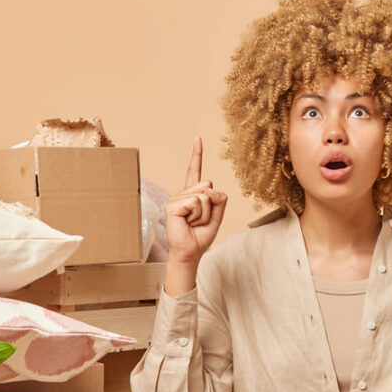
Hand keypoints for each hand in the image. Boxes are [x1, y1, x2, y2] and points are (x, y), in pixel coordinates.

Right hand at [165, 137, 226, 265]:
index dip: (196, 155)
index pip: (195, 171)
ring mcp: (176, 198)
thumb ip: (220, 201)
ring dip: (204, 213)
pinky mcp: (172, 205)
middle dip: (211, 206)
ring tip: (193, 222)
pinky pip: (196, 202)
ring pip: (203, 195)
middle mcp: (183, 193)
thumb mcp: (217, 217)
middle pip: (208, 186)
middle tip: (199, 220)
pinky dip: (198, 215)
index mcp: (192, 194)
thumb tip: (212, 189)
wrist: (190, 252)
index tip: (197, 138)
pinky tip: (187, 222)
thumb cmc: (200, 236)